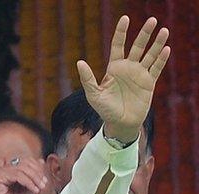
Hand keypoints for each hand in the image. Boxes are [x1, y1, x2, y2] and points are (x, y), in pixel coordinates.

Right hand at [0, 158, 47, 193]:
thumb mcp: (32, 187)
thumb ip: (36, 176)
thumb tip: (41, 162)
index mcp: (14, 170)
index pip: (29, 161)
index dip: (39, 169)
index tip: (45, 181)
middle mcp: (7, 169)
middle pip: (27, 162)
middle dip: (38, 173)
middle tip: (43, 185)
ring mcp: (2, 172)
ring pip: (23, 167)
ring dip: (34, 178)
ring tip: (39, 188)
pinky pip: (17, 174)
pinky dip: (28, 182)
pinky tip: (33, 189)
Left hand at [77, 16, 169, 142]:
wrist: (120, 123)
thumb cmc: (104, 109)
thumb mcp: (93, 94)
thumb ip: (87, 78)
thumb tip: (79, 62)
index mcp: (114, 68)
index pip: (118, 45)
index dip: (121, 32)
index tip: (125, 18)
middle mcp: (128, 68)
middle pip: (137, 46)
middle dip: (144, 33)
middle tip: (152, 20)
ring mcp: (140, 74)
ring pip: (150, 54)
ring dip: (157, 43)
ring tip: (164, 30)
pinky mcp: (149, 82)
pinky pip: (156, 68)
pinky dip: (161, 59)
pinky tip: (165, 49)